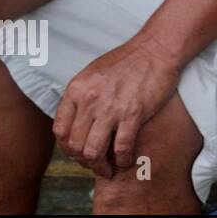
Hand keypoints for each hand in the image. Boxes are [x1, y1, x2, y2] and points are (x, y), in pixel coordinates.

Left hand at [52, 34, 180, 177]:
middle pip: (75, 145)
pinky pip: (121, 147)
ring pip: (93, 151)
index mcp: (76, 90)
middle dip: (83, 161)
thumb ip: (82, 96)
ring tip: (108, 168)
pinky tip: (126, 161)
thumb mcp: (93, 73)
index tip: (78, 152)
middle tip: (94, 163)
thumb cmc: (128, 59)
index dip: (67, 148)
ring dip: (99, 166)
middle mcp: (89, 100)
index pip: (60, 130)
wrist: (156, 49)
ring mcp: (110, 108)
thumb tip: (77, 119)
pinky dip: (123, 160)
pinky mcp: (133, 113)